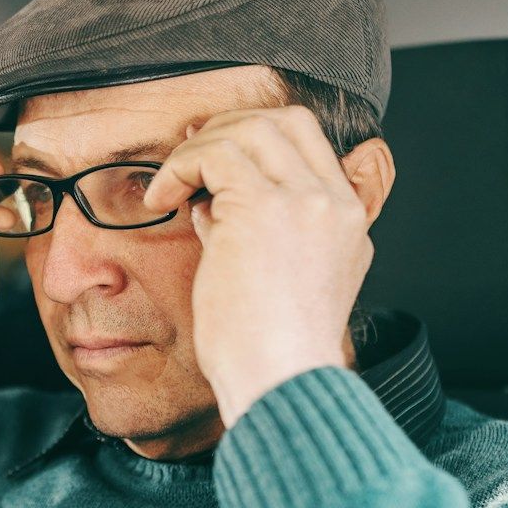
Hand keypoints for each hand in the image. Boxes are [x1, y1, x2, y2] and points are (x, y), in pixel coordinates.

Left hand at [141, 106, 386, 425]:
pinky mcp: (264, 208)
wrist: (278, 385)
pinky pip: (213, 155)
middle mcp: (336, 205)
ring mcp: (306, 201)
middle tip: (188, 159)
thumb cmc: (267, 354)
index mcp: (347, 223)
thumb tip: (211, 202)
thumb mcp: (275, 282)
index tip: (212, 159)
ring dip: (198, 150)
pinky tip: (160, 199)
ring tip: (169, 187)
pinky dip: (179, 167)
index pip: (311, 146)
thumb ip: (256, 234)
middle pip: (286, 122)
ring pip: (249, 129)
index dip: (256, 139)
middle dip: (229, 130)